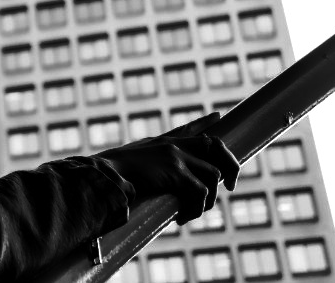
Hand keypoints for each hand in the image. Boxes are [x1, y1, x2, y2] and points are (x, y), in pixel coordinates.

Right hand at [94, 112, 239, 223]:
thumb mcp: (128, 165)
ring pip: (213, 175)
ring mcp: (176, 157)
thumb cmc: (109, 175)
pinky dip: (196, 209)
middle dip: (230, 166)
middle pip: (215, 146)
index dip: (204, 123)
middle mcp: (172, 146)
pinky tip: (182, 217)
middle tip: (231, 186)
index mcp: (159, 143)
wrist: (103, 175)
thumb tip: (135, 188)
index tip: (218, 116)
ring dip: (208, 199)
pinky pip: (201, 193)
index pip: (187, 129)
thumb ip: (141, 169)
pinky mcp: (177, 173)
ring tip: (193, 212)